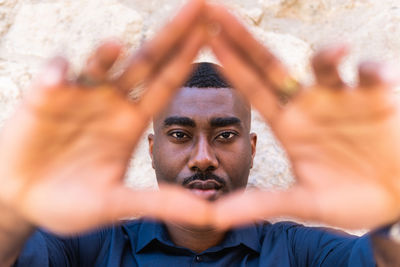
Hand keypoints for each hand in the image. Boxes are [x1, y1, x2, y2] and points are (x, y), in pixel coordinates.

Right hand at [0, 0, 211, 234]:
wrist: (22, 198)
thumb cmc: (69, 202)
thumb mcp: (115, 204)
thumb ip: (159, 204)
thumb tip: (210, 216)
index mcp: (131, 121)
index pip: (167, 83)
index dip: (190, 58)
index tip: (214, 31)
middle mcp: (111, 101)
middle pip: (146, 60)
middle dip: (172, 33)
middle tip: (200, 2)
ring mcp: (79, 94)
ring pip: (100, 64)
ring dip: (107, 55)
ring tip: (116, 48)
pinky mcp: (44, 95)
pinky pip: (55, 76)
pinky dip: (58, 74)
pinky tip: (60, 78)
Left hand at [209, 5, 399, 229]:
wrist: (394, 200)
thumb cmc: (349, 198)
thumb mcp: (304, 203)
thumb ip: (261, 204)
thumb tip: (214, 217)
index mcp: (288, 123)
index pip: (252, 87)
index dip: (229, 63)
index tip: (205, 36)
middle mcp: (310, 103)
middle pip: (273, 64)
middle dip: (245, 37)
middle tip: (215, 7)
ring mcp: (343, 97)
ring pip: (327, 65)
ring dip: (327, 55)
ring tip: (331, 53)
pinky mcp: (378, 98)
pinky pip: (373, 77)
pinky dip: (373, 71)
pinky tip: (371, 73)